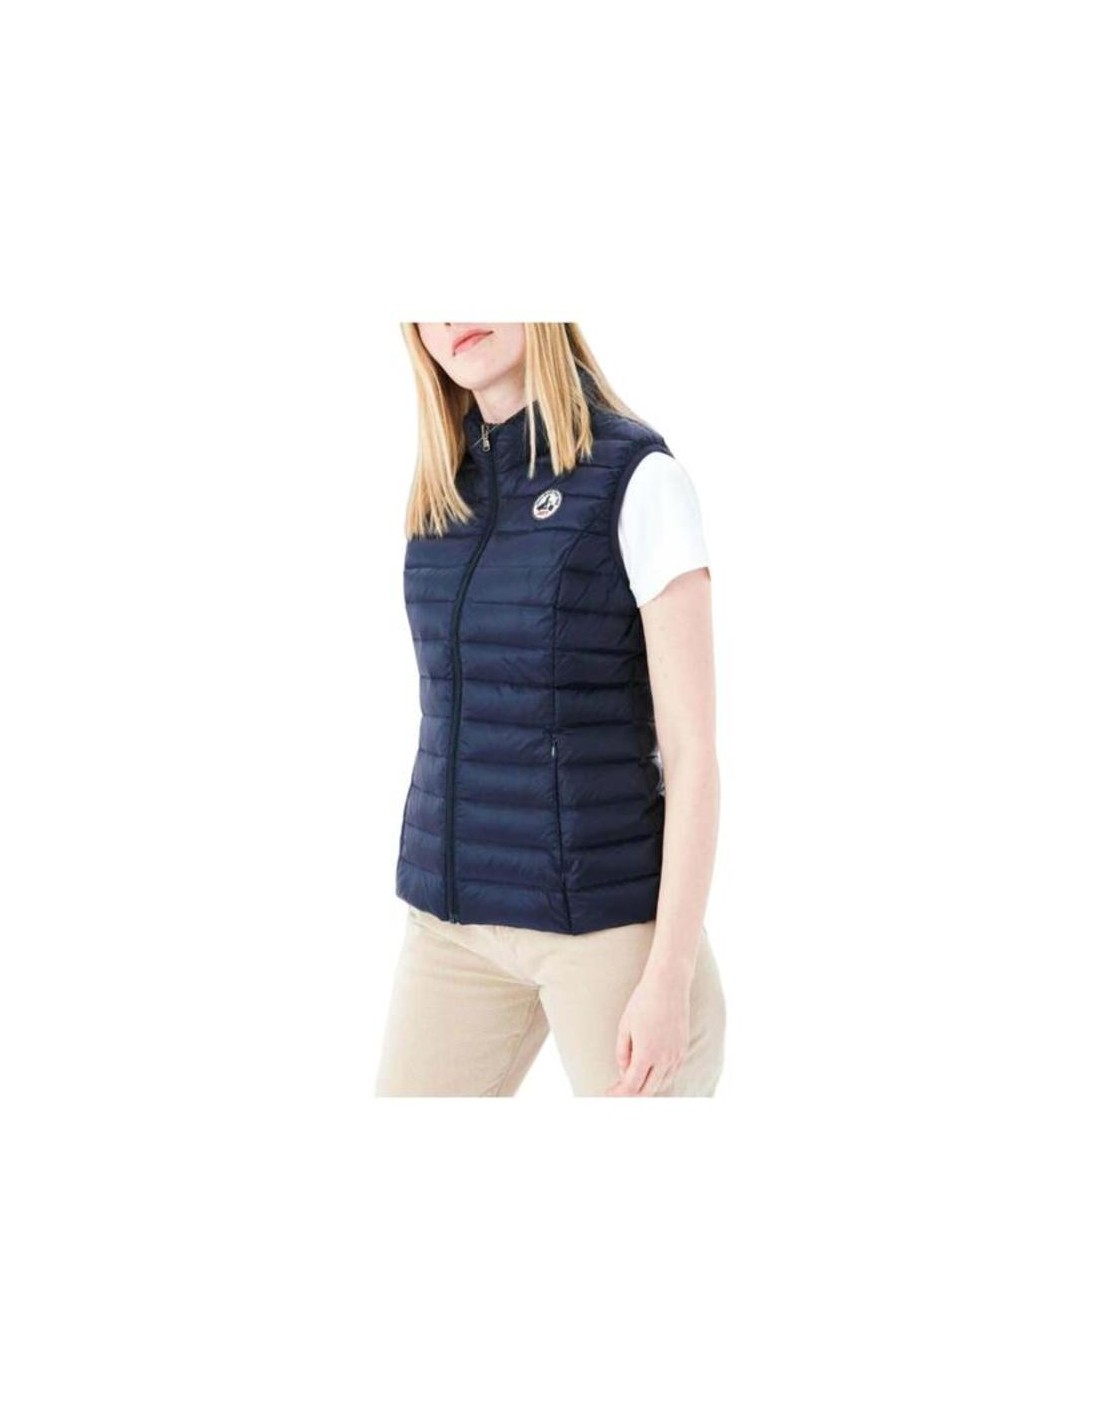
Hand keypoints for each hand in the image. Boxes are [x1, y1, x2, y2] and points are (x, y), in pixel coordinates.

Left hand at [605, 966, 692, 1095]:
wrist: (668, 985)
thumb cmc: (643, 1002)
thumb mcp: (625, 1027)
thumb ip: (622, 1053)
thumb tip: (623, 1072)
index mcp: (646, 1054)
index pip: (631, 1086)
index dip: (618, 1093)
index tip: (609, 1093)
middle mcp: (664, 1059)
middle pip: (647, 1091)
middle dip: (631, 1094)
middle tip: (618, 1090)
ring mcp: (676, 1055)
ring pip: (661, 1084)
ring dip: (646, 1087)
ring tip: (632, 1081)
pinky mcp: (683, 1050)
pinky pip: (672, 1074)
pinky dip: (659, 1079)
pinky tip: (649, 1073)